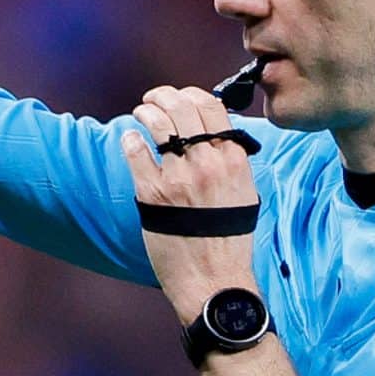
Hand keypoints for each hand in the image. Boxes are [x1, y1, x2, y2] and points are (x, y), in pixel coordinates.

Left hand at [119, 85, 262, 324]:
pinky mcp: (153, 194)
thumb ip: (231, 162)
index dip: (192, 94)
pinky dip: (131, 140)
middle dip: (163, 96)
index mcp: (233, 160)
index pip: (213, 107)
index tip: (181, 97)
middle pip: (183, 107)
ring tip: (140, 114)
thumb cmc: (229, 241)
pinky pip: (137, 152)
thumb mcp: (244, 194)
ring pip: (158, 123)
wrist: (214, 280)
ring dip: (145, 112)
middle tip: (153, 99)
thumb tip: (216, 136)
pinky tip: (130, 140)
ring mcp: (179, 178)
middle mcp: (208, 164)